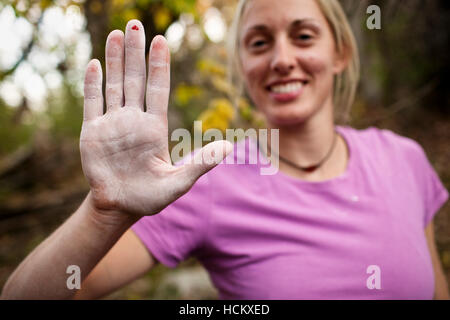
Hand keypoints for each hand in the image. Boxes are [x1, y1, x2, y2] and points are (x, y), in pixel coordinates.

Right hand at [80, 20, 231, 216]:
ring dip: (115, 60)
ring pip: (114, 85)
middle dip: (136, 53)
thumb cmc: (150, 197)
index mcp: (155, 127)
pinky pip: (92, 103)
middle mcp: (134, 120)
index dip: (159, 65)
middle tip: (135, 25)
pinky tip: (95, 64)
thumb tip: (228, 147)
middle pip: (135, 80)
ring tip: (117, 35)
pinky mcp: (93, 133)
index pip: (158, 89)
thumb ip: (200, 164)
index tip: (161, 40)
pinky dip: (92, 84)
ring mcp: (113, 124)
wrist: (120, 208)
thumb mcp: (178, 183)